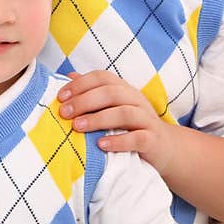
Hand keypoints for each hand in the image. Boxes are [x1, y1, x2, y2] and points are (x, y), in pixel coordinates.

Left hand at [57, 70, 175, 175]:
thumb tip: (69, 76)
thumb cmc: (129, 126)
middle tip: (64, 113)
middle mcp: (136, 99)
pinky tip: (101, 145)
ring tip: (78, 127)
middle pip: (111, 93)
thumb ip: (92, 91)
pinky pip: (138, 138)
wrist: (163, 147)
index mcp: (123, 89)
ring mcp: (146, 119)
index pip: (101, 77)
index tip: (60, 97)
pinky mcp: (153, 139)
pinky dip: (119, 141)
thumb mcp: (111, 106)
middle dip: (84, 101)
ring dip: (98, 119)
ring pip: (124, 113)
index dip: (80, 84)